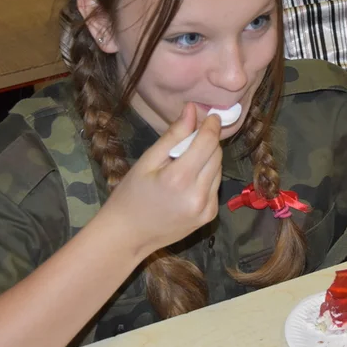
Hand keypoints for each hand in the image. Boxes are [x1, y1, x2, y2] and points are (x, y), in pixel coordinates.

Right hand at [103, 104, 222, 256]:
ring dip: (208, 160)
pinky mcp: (209, 216)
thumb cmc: (131, 195)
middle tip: (189, 140)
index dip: (211, 126)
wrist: (128, 236)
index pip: (208, 142)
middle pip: (216, 155)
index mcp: (179, 178)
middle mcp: (198, 194)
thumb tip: (192, 109)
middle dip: (208, 142)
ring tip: (185, 163)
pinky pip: (215, 187)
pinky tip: (188, 182)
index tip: (211, 116)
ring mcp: (206, 208)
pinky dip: (207, 178)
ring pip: (219, 170)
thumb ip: (173, 135)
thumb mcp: (146, 161)